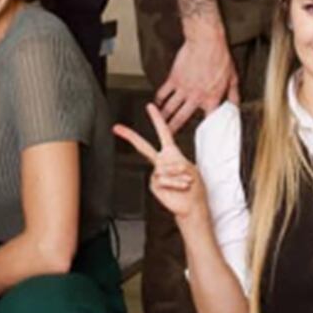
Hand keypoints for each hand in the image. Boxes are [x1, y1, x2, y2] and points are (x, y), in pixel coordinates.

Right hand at [114, 103, 208, 221]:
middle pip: (143, 146)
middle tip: (117, 128)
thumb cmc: (195, 188)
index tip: (150, 106)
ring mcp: (156, 173)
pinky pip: (163, 178)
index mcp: (172, 154)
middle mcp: (162, 162)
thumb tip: (169, 165)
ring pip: (163, 167)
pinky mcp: (154, 184)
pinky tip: (179, 187)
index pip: (163, 132)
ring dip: (178, 174)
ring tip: (185, 182)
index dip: (157, 118)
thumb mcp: (193, 168)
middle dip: (130, 136)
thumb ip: (179, 163)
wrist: (192, 206)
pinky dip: (175, 182)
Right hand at [155, 31, 238, 132]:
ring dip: (163, 118)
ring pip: (170, 108)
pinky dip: (159, 100)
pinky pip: (163, 92)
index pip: (209, 120)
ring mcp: (183, 88)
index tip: (202, 138)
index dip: (206, 131)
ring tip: (159, 124)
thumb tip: (236, 105)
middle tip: (170, 138)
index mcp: (211, 98)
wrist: (205, 41)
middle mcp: (196, 97)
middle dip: (175, 130)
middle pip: (182, 118)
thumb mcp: (232, 77)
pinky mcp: (174, 79)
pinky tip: (156, 104)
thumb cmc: (220, 56)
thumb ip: (233, 94)